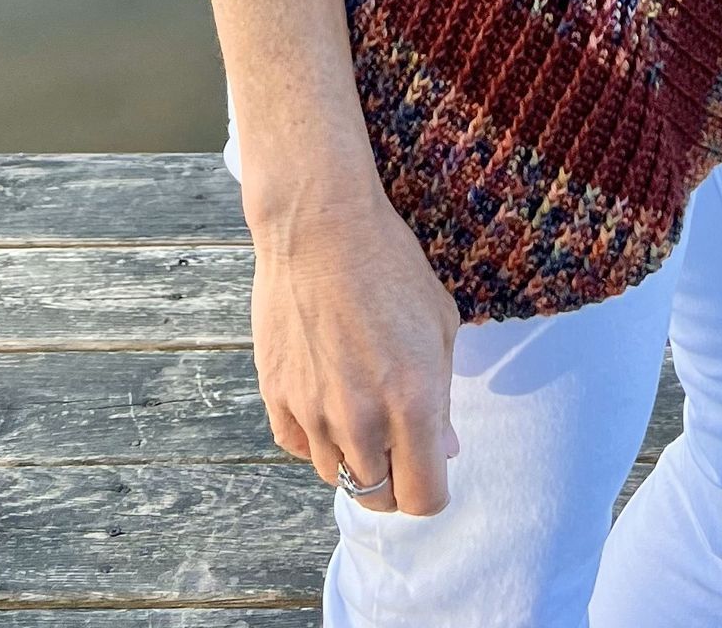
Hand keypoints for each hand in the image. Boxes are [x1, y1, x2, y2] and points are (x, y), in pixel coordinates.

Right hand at [250, 182, 462, 515]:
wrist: (320, 226)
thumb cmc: (389, 265)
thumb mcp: (438, 322)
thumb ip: (443, 394)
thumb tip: (444, 448)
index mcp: (414, 402)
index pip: (423, 497)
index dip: (431, 491)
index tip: (431, 470)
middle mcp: (362, 419)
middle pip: (378, 497)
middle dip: (394, 483)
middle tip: (399, 449)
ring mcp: (314, 411)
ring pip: (336, 475)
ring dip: (354, 458)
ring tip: (362, 413)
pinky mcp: (277, 396)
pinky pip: (298, 447)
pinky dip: (315, 438)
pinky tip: (327, 402)